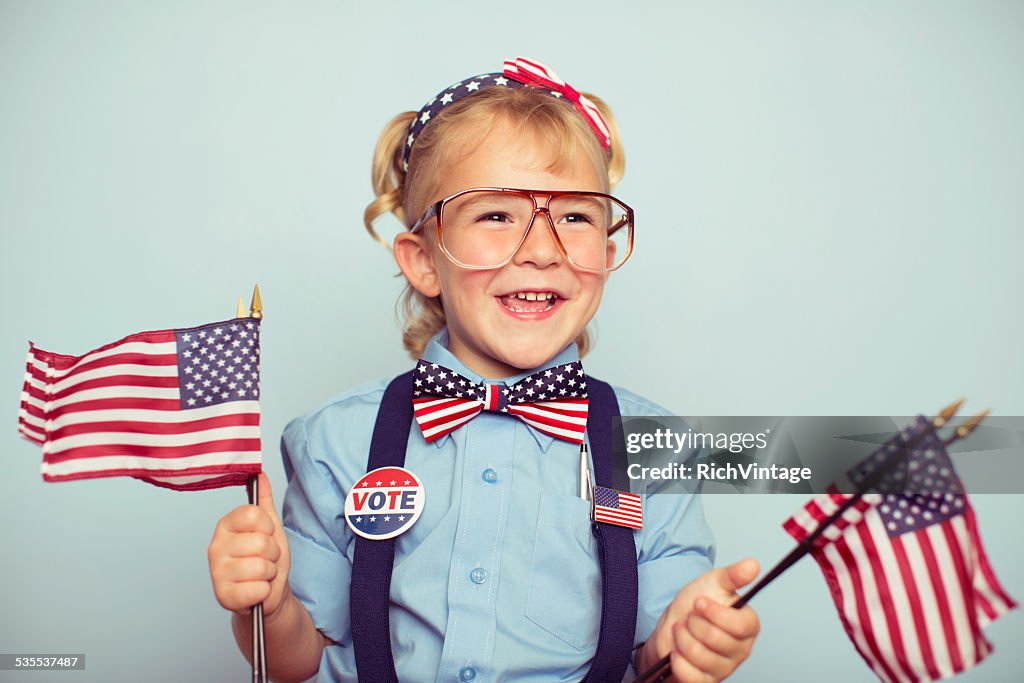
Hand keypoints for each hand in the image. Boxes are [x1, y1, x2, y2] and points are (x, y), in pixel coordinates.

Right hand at [208, 473, 291, 617]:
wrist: (268, 592)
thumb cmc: (267, 558)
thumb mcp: (269, 525)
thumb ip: (263, 500)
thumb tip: (260, 473)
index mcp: (226, 525)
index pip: (254, 514)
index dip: (268, 527)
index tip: (266, 534)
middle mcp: (216, 546)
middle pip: (261, 542)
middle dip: (273, 553)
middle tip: (265, 559)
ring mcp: (216, 572)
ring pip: (261, 566)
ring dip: (269, 572)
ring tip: (261, 574)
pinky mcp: (222, 596)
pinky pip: (257, 589)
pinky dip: (264, 591)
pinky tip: (256, 591)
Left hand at [639, 558, 760, 681]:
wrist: (672, 626)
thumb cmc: (694, 606)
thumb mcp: (713, 583)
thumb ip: (733, 575)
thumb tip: (753, 565)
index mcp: (747, 625)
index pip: (741, 625)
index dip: (716, 613)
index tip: (699, 602)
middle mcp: (740, 649)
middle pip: (717, 639)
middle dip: (694, 623)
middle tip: (690, 618)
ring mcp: (724, 668)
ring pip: (701, 656)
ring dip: (682, 639)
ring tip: (683, 632)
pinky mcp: (706, 681)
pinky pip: (692, 677)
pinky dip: (678, 661)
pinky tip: (677, 651)